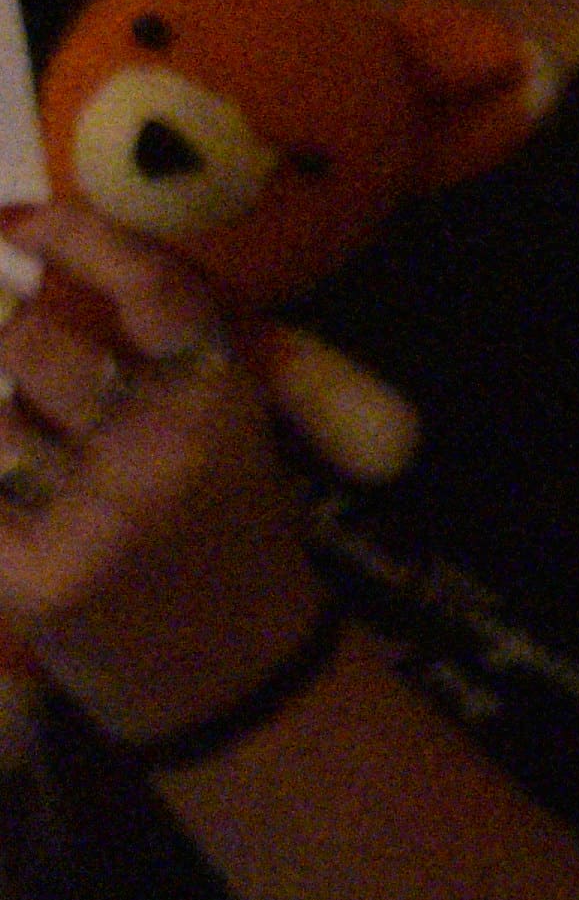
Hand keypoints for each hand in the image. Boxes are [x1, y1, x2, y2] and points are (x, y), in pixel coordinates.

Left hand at [0, 205, 327, 739]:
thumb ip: (155, 366)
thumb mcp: (223, 437)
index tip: (26, 225)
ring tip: (28, 449)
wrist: (235, 674)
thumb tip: (35, 274)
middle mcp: (164, 451)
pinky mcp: (33, 579)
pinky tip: (11, 509)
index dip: (83, 242)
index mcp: (223, 403)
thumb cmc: (221, 539)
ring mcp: (96, 518)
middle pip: (33, 346)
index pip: (155, 291)